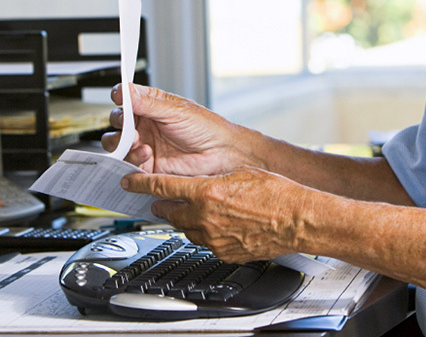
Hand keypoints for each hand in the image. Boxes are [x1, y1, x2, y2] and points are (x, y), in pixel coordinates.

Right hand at [102, 83, 254, 176]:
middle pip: (118, 122)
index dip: (120, 96)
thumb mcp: (176, 111)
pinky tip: (147, 154)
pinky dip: (132, 159)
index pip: (127, 98)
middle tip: (129, 125)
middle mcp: (146, 125)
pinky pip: (128, 163)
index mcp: (152, 106)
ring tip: (139, 141)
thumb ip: (147, 103)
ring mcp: (146, 145)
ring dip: (123, 142)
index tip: (119, 97)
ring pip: (118, 143)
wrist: (221, 155)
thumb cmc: (207, 128)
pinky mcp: (148, 166)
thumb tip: (126, 90)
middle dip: (119, 123)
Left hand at [122, 167, 307, 261]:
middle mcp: (205, 217)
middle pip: (169, 212)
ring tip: (196, 212)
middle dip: (164, 205)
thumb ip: (213, 180)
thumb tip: (199, 181)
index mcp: (206, 192)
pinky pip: (205, 243)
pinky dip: (205, 234)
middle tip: (163, 199)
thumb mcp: (239, 174)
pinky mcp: (224, 253)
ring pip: (185, 229)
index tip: (129, 182)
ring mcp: (213, 238)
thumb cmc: (277, 194)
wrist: (296, 220)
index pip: (162, 187)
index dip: (140, 184)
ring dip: (185, 220)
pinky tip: (216, 226)